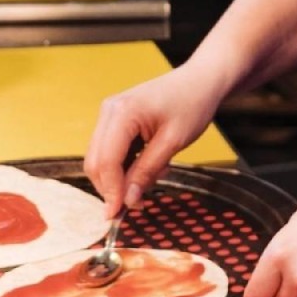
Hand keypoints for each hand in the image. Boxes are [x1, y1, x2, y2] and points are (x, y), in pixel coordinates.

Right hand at [85, 64, 225, 217]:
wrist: (200, 80)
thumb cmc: (192, 104)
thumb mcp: (173, 142)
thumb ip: (147, 171)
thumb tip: (127, 200)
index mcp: (121, 113)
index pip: (106, 161)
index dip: (110, 191)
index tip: (118, 215)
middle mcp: (109, 111)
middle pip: (96, 162)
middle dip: (113, 188)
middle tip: (138, 204)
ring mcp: (110, 114)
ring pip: (101, 159)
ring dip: (121, 178)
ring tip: (155, 175)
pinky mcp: (116, 120)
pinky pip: (111, 151)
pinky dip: (126, 166)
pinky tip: (151, 164)